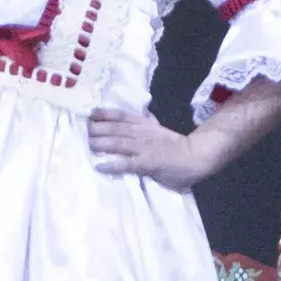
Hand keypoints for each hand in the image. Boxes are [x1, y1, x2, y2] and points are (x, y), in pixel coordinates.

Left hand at [88, 109, 204, 189]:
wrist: (195, 156)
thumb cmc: (177, 146)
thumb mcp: (161, 130)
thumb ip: (149, 124)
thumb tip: (143, 116)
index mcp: (145, 124)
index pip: (121, 116)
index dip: (105, 114)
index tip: (91, 114)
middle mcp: (142, 133)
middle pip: (115, 128)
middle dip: (97, 129)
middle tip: (85, 131)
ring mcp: (144, 148)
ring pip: (117, 143)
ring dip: (100, 144)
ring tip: (89, 146)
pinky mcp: (147, 163)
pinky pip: (126, 163)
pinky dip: (112, 164)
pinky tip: (100, 166)